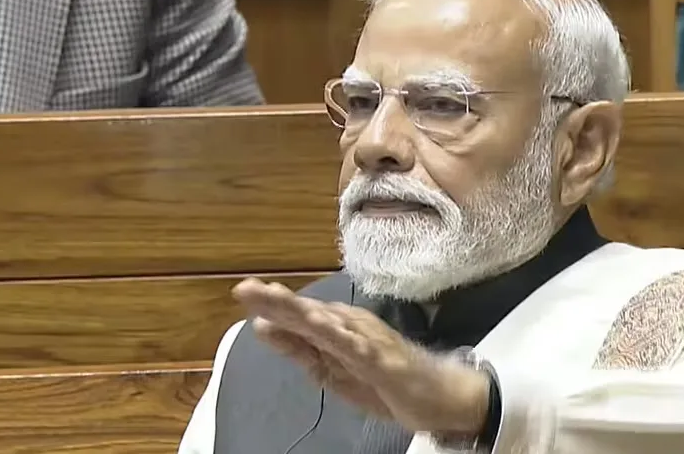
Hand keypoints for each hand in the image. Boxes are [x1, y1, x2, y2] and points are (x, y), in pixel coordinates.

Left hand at [232, 278, 489, 434]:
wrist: (439, 395)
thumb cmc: (384, 380)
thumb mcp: (330, 368)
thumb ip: (298, 347)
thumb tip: (260, 325)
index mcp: (336, 328)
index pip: (298, 315)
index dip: (271, 303)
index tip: (244, 291)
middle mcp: (350, 326)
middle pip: (308, 313)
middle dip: (278, 301)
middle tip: (245, 288)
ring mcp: (368, 341)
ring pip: (328, 324)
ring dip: (302, 312)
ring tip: (275, 300)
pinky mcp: (383, 360)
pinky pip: (359, 348)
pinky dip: (340, 337)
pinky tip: (321, 328)